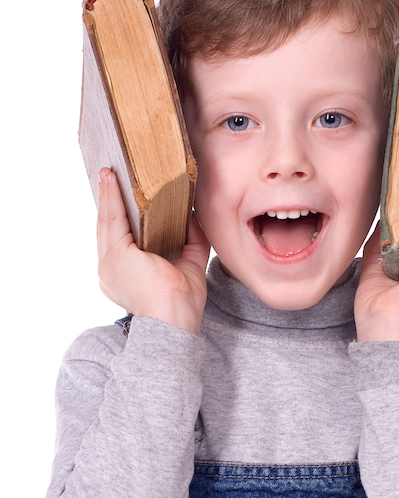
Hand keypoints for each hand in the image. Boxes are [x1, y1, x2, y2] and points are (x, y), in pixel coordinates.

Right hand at [97, 168, 209, 334]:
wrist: (174, 324)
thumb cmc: (180, 305)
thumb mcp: (188, 264)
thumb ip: (191, 239)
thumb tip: (193, 215)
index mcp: (124, 275)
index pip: (119, 238)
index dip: (118, 214)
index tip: (120, 193)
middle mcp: (110, 270)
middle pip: (108, 227)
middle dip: (110, 200)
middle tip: (111, 176)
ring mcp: (108, 264)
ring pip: (106, 221)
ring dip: (108, 194)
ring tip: (110, 172)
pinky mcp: (115, 257)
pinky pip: (112, 219)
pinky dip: (112, 197)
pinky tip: (112, 179)